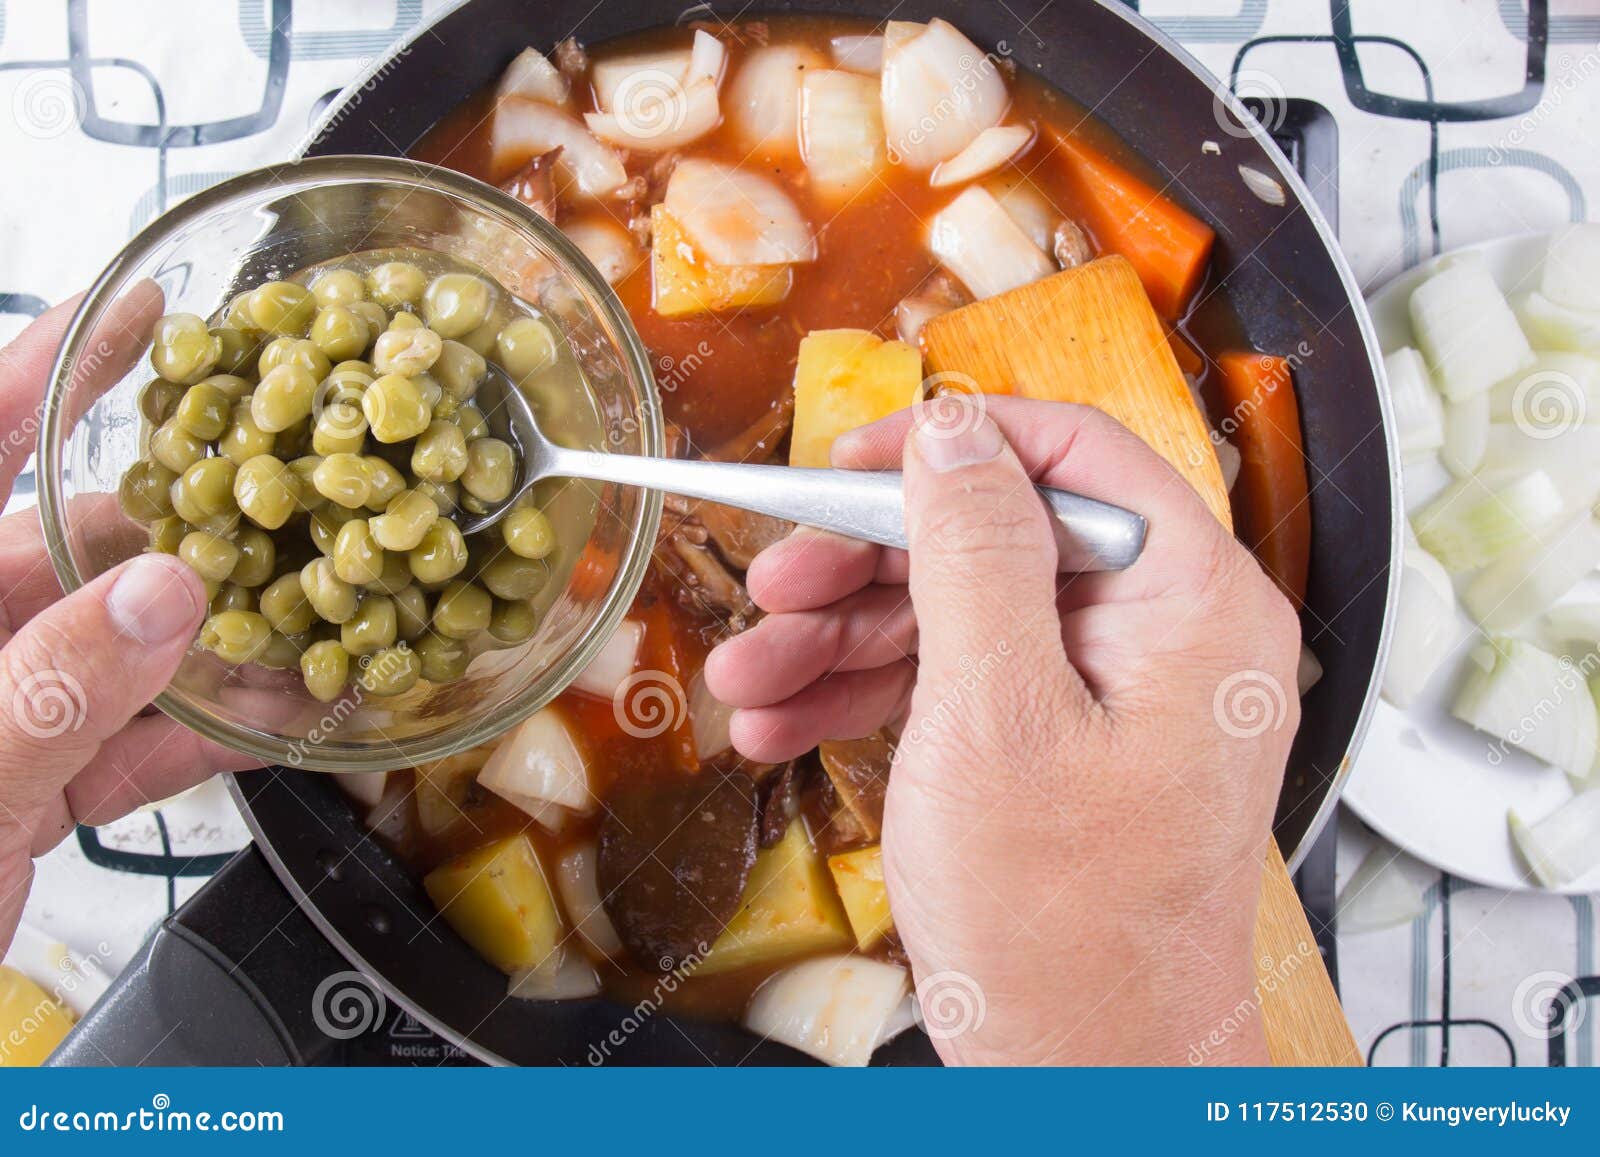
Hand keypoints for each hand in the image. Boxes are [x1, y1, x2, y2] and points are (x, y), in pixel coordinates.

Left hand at [0, 297, 259, 955]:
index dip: (49, 368)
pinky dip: (204, 735)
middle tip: (288, 512)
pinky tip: (283, 721)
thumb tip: (165, 592)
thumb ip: (48, 692)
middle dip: (186, 543)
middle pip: (69, 556)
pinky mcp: (25, 790)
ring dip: (217, 652)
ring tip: (315, 627)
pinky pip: (128, 741)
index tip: (141, 306)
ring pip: (115, 655)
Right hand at [705, 396, 1300, 1064]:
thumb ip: (975, 553)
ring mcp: (1116, 690)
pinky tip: (787, 720)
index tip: (847, 463)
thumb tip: (953, 433)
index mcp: (1192, 602)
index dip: (949, 447)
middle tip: (772, 587)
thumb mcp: (996, 716)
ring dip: (845, 638)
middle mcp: (1167, 633)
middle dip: (867, 564)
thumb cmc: (1066, 929)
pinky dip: (876, 694)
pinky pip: (967, 681)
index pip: (1072, 455)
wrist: (1086, 1076)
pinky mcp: (1067, 741)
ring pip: (966, 611)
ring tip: (749, 677)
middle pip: (1000, 535)